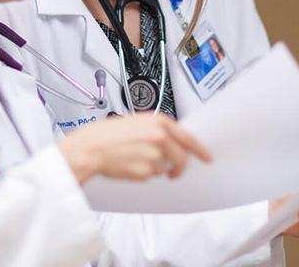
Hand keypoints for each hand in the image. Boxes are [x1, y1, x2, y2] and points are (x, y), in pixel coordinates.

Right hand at [59, 113, 211, 183]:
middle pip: (182, 158)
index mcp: (159, 122)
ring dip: (154, 167)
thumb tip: (173, 139)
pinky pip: (151, 176)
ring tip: (134, 158)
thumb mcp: (136, 122)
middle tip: (173, 171)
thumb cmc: (107, 134)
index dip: (201, 150)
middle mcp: (160, 138)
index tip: (207, 157)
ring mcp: (154, 156)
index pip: (189, 138)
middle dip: (179, 167)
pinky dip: (142, 173)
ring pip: (164, 168)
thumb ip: (158, 129)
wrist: (90, 148)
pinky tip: (129, 164)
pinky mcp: (145, 172)